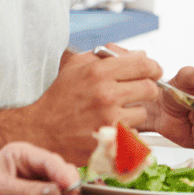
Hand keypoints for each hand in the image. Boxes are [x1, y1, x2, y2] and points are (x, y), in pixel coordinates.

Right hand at [20, 46, 162, 162]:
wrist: (40, 130)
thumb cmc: (58, 97)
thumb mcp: (76, 66)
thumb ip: (107, 55)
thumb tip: (140, 53)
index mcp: (98, 72)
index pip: (144, 64)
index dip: (153, 68)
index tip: (152, 72)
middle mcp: (106, 94)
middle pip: (150, 89)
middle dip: (147, 90)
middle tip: (137, 93)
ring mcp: (108, 119)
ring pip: (143, 112)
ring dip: (134, 112)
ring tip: (117, 112)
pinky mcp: (109, 140)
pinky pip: (134, 132)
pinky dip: (127, 130)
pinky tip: (112, 126)